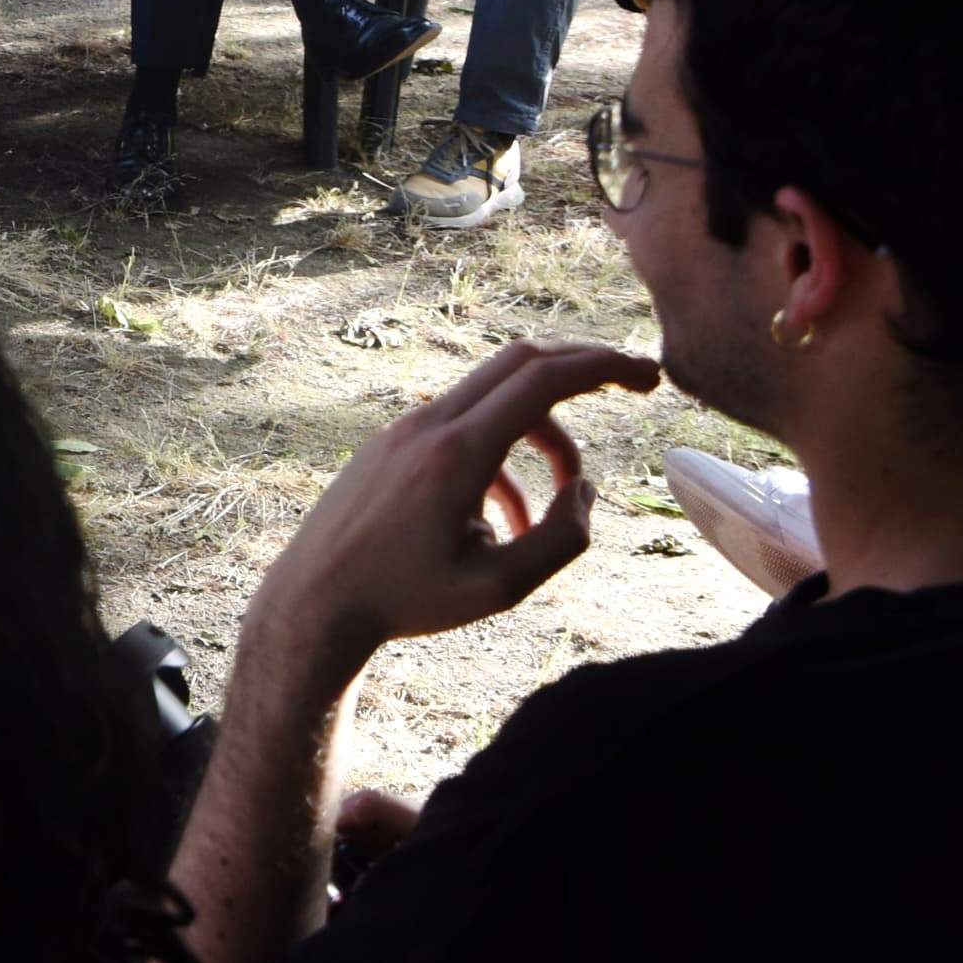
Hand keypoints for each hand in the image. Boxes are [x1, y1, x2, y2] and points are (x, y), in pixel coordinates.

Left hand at [249, 338, 654, 674]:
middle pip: (519, 361)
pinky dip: (501, 457)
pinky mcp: (391, 445)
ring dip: (542, 435)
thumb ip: (562, 538)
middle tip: (635, 379)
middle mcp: (428, 425)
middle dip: (583, 364)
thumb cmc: (405, 600)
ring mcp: (404, 430)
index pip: (542, 378)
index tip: (649, 376)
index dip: (604, 366)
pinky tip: (507, 519)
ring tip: (562, 496)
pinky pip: (462, 428)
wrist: (313, 601)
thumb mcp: (501, 587)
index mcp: (456, 452)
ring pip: (493, 400)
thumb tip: (584, 489)